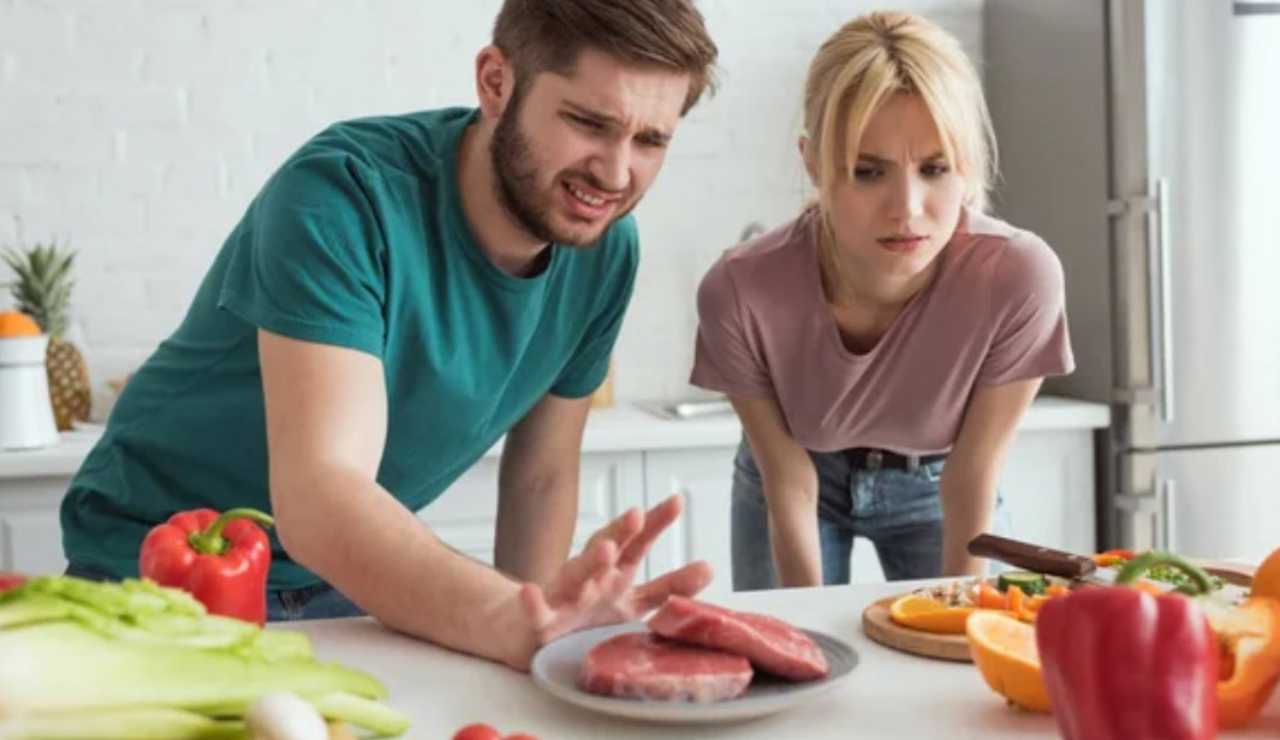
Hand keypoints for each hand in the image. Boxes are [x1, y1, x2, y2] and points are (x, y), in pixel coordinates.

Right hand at [506, 495, 712, 668]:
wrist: (537, 636)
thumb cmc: (589, 613)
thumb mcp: (634, 602)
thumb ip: (669, 587)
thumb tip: (710, 567)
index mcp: (614, 572)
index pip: (637, 542)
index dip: (656, 523)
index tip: (677, 501)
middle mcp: (591, 577)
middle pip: (605, 548)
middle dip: (620, 531)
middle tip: (637, 515)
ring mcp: (566, 596)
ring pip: (576, 575)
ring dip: (589, 561)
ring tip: (606, 549)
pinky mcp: (543, 620)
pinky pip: (537, 612)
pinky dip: (532, 602)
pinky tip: (530, 592)